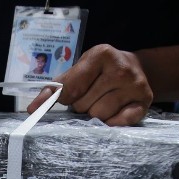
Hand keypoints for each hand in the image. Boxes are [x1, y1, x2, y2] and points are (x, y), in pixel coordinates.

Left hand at [27, 44, 152, 125]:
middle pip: (84, 105)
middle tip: (89, 97)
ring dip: (95, 115)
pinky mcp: (145, 102)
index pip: (72, 87)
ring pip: (100, 116)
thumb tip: (33, 108)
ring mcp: (135, 86)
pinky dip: (111, 123)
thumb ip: (58, 85)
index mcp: (101, 55)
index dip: (62, 99)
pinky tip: (113, 112)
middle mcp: (120, 69)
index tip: (52, 105)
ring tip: (101, 103)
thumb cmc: (102, 70)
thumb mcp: (81, 68)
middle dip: (81, 106)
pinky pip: (119, 123)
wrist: (138, 67)